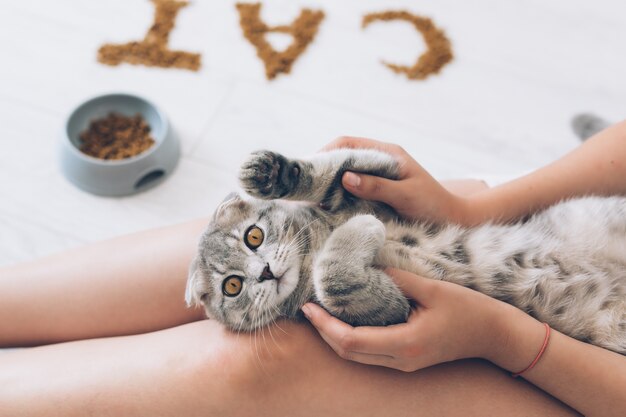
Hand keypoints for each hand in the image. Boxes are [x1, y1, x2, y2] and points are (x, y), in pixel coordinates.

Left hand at [301, 268, 510, 371]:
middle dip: (323, 331)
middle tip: (309, 307)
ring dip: (335, 336)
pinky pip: (370, 353)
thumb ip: (396, 279)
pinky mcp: (406, 360)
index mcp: (405, 343)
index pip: (351, 340)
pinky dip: (351, 338)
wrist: (493, 334)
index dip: (325, 325)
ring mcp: (404, 364)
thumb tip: (366, 268)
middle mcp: (401, 360)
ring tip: (321, 311)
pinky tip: (346, 318)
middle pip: (348, 353)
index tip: (310, 306)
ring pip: (357, 356)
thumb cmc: (468, 309)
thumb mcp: (432, 288)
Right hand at [322, 137, 476, 224]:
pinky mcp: (377, 192)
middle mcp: (379, 161)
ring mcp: (377, 176)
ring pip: (344, 174)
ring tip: (310, 198)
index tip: (310, 169)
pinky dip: (337, 196)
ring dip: (328, 184)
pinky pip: (351, 189)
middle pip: (342, 157)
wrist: (454, 220)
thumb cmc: (434, 205)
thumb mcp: (406, 195)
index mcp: (387, 153)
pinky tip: (327, 207)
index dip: (325, 152)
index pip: (348, 144)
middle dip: (322, 169)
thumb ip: (377, 185)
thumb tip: (345, 177)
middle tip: (303, 186)